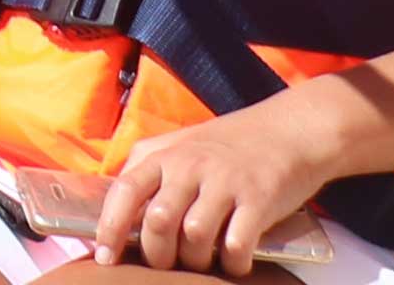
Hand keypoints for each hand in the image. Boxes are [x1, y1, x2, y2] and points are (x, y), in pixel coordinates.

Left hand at [98, 95, 340, 272]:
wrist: (289, 130)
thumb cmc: (229, 145)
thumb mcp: (181, 145)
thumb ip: (149, 170)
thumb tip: (118, 210)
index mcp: (166, 154)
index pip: (125, 190)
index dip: (109, 228)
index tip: (104, 258)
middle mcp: (191, 165)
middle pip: (157, 221)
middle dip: (157, 254)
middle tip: (168, 264)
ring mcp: (225, 182)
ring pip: (194, 237)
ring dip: (195, 261)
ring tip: (204, 260)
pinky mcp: (259, 200)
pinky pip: (236, 245)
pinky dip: (233, 263)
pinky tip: (235, 261)